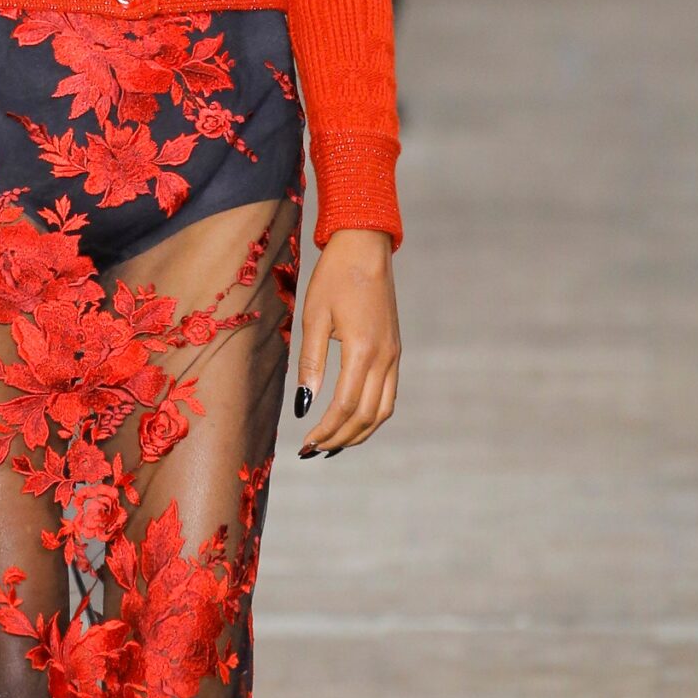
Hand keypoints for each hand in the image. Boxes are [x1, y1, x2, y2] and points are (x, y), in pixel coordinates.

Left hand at [294, 229, 399, 458]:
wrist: (366, 247)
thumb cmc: (334, 277)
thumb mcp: (314, 317)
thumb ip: (310, 363)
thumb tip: (303, 404)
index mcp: (363, 350)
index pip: (345, 406)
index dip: (325, 430)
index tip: (305, 443)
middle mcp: (385, 357)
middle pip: (366, 415)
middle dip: (339, 438)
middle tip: (312, 450)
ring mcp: (394, 355)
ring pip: (383, 410)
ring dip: (358, 432)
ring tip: (332, 444)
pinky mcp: (395, 350)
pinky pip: (389, 394)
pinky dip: (371, 415)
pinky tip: (351, 419)